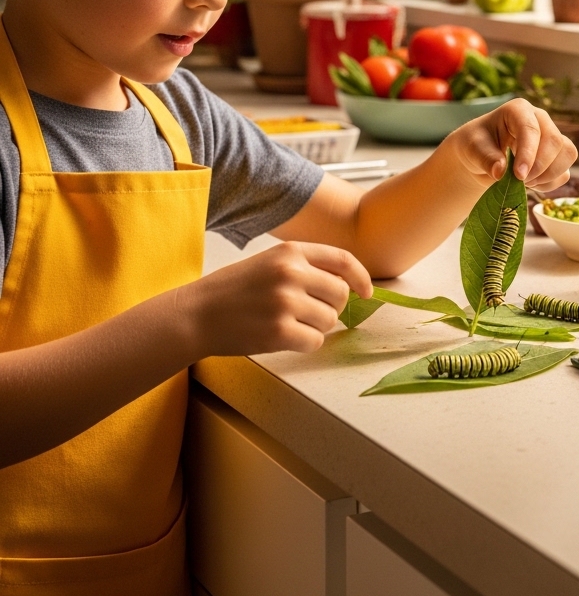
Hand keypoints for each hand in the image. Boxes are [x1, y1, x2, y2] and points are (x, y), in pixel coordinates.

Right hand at [177, 242, 372, 356]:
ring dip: (316, 327)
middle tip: (311, 313)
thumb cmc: (234, 290)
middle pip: (340, 293)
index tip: (366, 292)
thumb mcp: (270, 263)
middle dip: (333, 307)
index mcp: (290, 251)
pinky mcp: (279, 332)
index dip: (360, 277)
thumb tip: (348, 283)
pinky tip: (285, 338)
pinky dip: (306, 343)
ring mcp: (285, 302)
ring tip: (290, 324)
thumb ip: (305, 267)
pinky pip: (315, 341)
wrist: (196, 314)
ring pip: (329, 320)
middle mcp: (291, 273)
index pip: (343, 260)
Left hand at [448, 98, 576, 189]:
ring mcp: (552, 137)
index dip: (528, 153)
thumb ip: (485, 158)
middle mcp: (540, 120)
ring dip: (548, 175)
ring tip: (525, 182)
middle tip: (518, 181)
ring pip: (568, 154)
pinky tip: (531, 184)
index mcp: (518, 110)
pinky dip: (549, 184)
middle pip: (555, 141)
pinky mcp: (558, 156)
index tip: (519, 175)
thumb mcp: (472, 148)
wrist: (482, 156)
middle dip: (539, 167)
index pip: (531, 129)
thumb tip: (500, 172)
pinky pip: (565, 172)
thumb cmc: (476, 145)